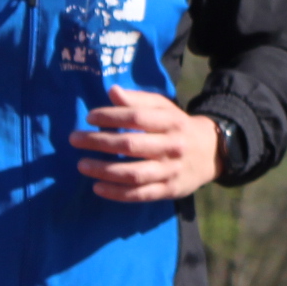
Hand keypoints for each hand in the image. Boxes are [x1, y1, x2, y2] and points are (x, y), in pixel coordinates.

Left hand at [70, 84, 221, 202]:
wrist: (212, 152)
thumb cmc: (178, 126)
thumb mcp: (164, 108)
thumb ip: (138, 100)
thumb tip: (111, 91)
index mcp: (171, 122)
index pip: (136, 117)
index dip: (111, 116)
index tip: (89, 117)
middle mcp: (172, 146)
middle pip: (131, 145)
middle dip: (99, 142)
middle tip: (75, 139)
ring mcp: (170, 171)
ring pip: (133, 173)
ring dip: (104, 170)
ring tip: (82, 164)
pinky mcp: (169, 190)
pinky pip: (140, 194)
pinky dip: (117, 193)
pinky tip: (97, 187)